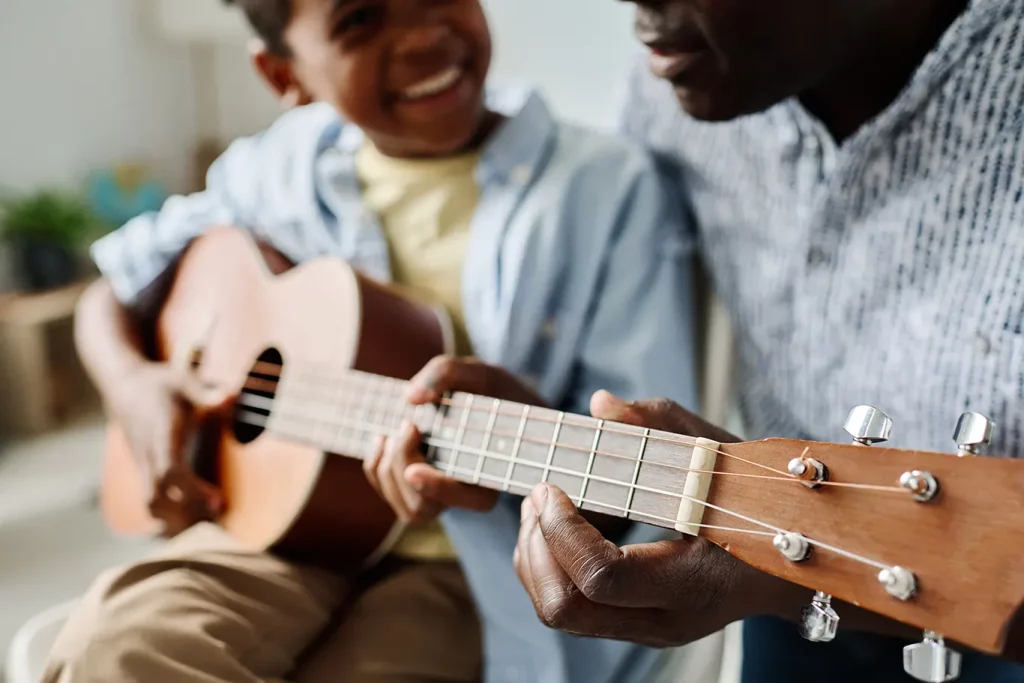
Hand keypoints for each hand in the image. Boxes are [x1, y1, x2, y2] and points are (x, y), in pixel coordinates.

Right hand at [109, 362, 228, 536]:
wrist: (124, 385)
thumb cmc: (160, 383)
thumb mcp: (185, 380)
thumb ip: (207, 392)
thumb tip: (232, 396)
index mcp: (160, 436)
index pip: (169, 471)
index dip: (192, 490)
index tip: (219, 500)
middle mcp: (147, 455)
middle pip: (154, 498)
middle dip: (184, 514)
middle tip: (221, 515)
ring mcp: (142, 465)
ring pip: (151, 503)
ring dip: (178, 519)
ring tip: (213, 520)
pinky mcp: (144, 470)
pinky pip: (152, 499)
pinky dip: (172, 514)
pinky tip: (197, 517)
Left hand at [363, 356, 545, 523]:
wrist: (488, 403)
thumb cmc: (489, 391)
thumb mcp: (478, 373)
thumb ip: (447, 374)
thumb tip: (411, 397)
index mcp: (491, 474)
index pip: (468, 497)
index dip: (438, 489)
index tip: (413, 472)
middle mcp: (465, 496)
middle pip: (424, 505)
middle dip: (403, 463)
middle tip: (409, 425)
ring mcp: (440, 499)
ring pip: (405, 507)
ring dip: (387, 466)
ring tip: (399, 428)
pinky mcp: (417, 493)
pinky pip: (388, 492)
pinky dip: (375, 466)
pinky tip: (384, 439)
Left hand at [512, 390, 796, 646]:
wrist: (791, 568)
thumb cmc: (754, 505)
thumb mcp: (718, 455)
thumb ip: (661, 424)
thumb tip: (601, 404)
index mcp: (693, 582)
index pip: (603, 577)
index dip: (564, 531)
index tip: (553, 486)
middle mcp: (665, 618)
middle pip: (566, 608)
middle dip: (537, 547)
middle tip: (541, 496)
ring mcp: (646, 629)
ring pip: (558, 614)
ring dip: (534, 558)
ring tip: (542, 508)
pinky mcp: (631, 626)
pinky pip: (567, 610)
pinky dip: (545, 569)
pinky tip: (559, 529)